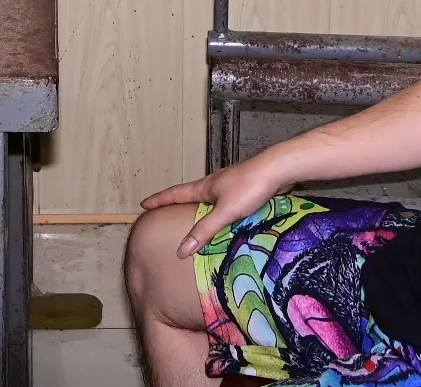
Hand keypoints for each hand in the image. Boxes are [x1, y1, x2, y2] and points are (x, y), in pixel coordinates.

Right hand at [140, 155, 286, 257]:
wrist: (277, 170)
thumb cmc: (249, 187)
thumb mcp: (225, 212)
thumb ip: (204, 230)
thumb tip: (181, 251)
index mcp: (204, 187)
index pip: (174, 194)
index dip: (159, 200)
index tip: (144, 204)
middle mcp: (213, 185)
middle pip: (189, 195)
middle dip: (176, 204)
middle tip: (165, 212)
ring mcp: (228, 187)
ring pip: (208, 199)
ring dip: (198, 209)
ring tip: (193, 220)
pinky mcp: (243, 191)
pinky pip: (223, 204)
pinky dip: (217, 213)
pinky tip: (224, 222)